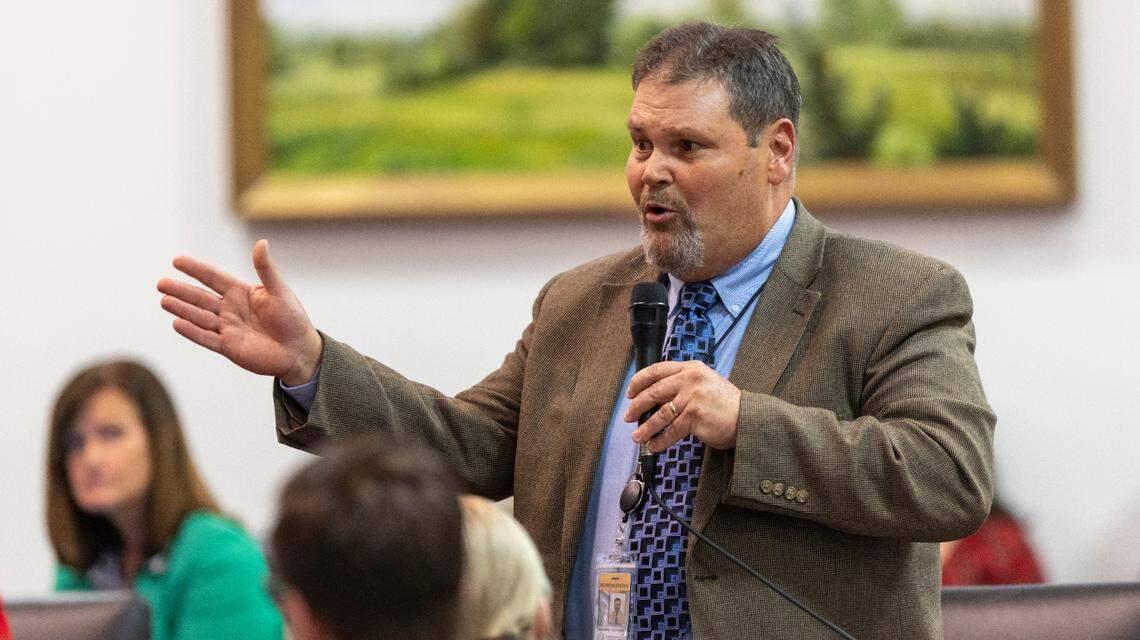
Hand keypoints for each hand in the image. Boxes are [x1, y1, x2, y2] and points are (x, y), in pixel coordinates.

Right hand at [156, 239, 322, 385]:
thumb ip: (266, 269)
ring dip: (182, 309)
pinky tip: (176, 323)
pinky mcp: (229, 347)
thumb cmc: (293, 318)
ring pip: (199, 317)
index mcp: (242, 293)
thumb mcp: (279, 291)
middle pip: (201, 297)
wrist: (299, 350)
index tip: (177, 260)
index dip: (196, 269)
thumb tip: (261, 242)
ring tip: (163, 300)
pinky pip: (206, 338)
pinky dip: (192, 331)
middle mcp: (231, 309)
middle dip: (181, 290)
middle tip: (161, 283)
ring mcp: (228, 328)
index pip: (214, 278)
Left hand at [623, 361, 741, 451]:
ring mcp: (692, 397)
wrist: (747, 417)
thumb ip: (683, 384)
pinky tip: (654, 446)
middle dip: (637, 406)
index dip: (639, 381)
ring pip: (659, 414)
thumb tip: (654, 398)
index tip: (630, 392)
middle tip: (628, 416)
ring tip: (637, 436)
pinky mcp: (695, 416)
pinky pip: (671, 431)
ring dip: (645, 428)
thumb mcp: (704, 383)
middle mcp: (690, 379)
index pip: (657, 370)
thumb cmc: (725, 404)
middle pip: (654, 391)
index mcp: (691, 368)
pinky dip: (660, 441)